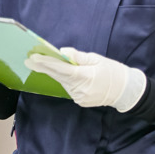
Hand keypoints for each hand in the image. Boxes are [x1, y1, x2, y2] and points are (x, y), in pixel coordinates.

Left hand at [25, 46, 144, 111]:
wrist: (125, 91)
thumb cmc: (113, 71)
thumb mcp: (96, 59)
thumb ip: (77, 56)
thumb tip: (62, 52)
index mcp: (84, 76)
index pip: (61, 69)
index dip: (46, 63)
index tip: (33, 58)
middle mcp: (80, 89)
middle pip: (58, 76)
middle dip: (44, 67)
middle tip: (29, 61)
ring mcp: (79, 97)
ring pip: (63, 82)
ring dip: (57, 73)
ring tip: (47, 64)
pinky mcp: (80, 101)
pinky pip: (69, 88)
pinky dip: (67, 80)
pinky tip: (68, 75)